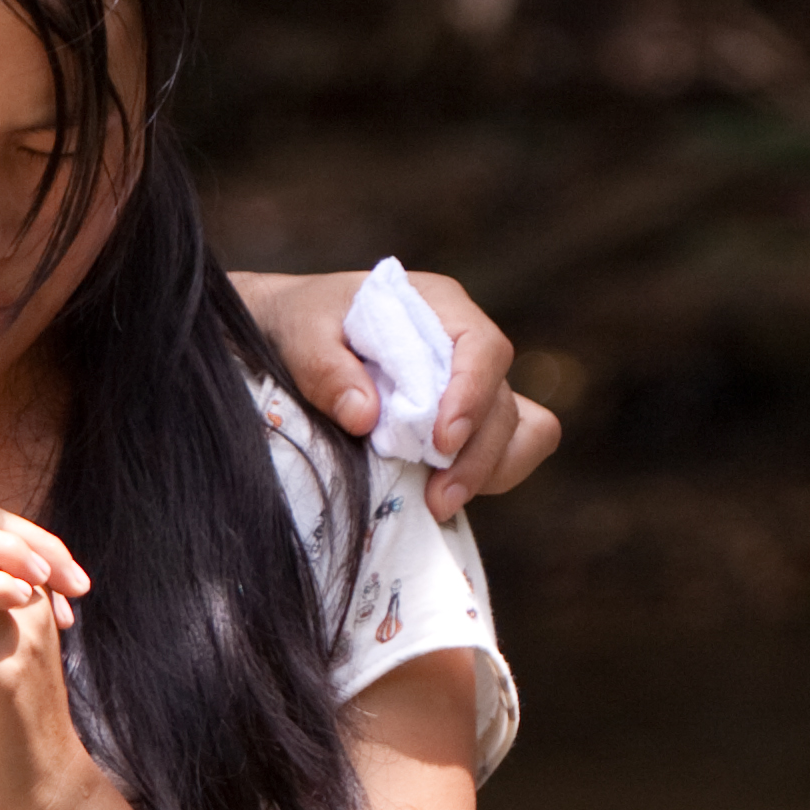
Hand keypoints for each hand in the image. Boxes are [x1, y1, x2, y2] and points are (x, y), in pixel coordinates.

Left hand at [234, 263, 564, 526]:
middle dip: (476, 455)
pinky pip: (516, 446)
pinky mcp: (468, 421)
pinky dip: (494, 473)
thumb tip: (365, 416)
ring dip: (486, 470)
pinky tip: (445, 493)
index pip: (482, 348)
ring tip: (439, 503)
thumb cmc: (303, 321)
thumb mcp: (300, 330)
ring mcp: (472, 385)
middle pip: (502, 401)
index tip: (442, 440)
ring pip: (517, 429)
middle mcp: (465, 345)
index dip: (472, 395)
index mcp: (437, 306)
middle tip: (439, 498)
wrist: (292, 333)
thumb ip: (325, 368)